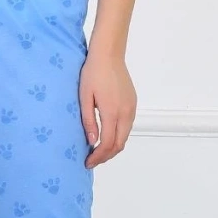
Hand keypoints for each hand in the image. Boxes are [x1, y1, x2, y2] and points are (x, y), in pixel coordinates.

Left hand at [79, 50, 135, 167]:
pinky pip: (127, 126)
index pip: (107, 143)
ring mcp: (131, 108)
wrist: (109, 54)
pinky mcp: (132, 103)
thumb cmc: (93, 73)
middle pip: (119, 144)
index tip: (87, 162)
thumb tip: (92, 142)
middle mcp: (125, 113)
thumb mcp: (84, 97)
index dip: (98, 157)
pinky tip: (107, 135)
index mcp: (112, 112)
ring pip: (125, 136)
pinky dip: (118, 136)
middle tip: (92, 160)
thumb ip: (88, 121)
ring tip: (98, 150)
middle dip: (106, 156)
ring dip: (113, 147)